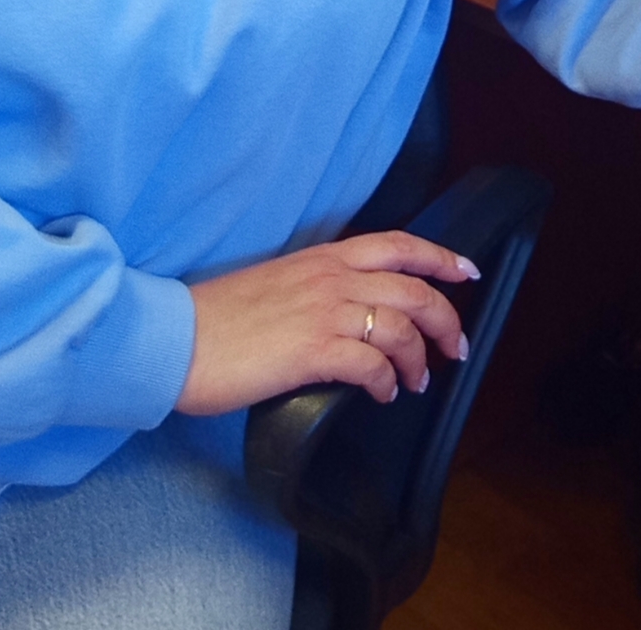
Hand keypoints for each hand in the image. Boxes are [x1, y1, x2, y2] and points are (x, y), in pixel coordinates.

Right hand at [176, 231, 480, 414]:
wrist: (172, 340)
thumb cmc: (216, 320)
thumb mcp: (277, 284)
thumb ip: (318, 289)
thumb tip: (349, 314)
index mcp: (323, 258)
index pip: (399, 245)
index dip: (441, 257)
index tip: (467, 272)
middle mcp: (331, 278)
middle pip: (414, 290)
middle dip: (446, 320)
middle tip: (456, 348)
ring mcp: (324, 312)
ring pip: (402, 328)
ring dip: (419, 359)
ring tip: (416, 382)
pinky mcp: (313, 351)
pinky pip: (374, 365)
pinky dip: (388, 382)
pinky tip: (383, 394)